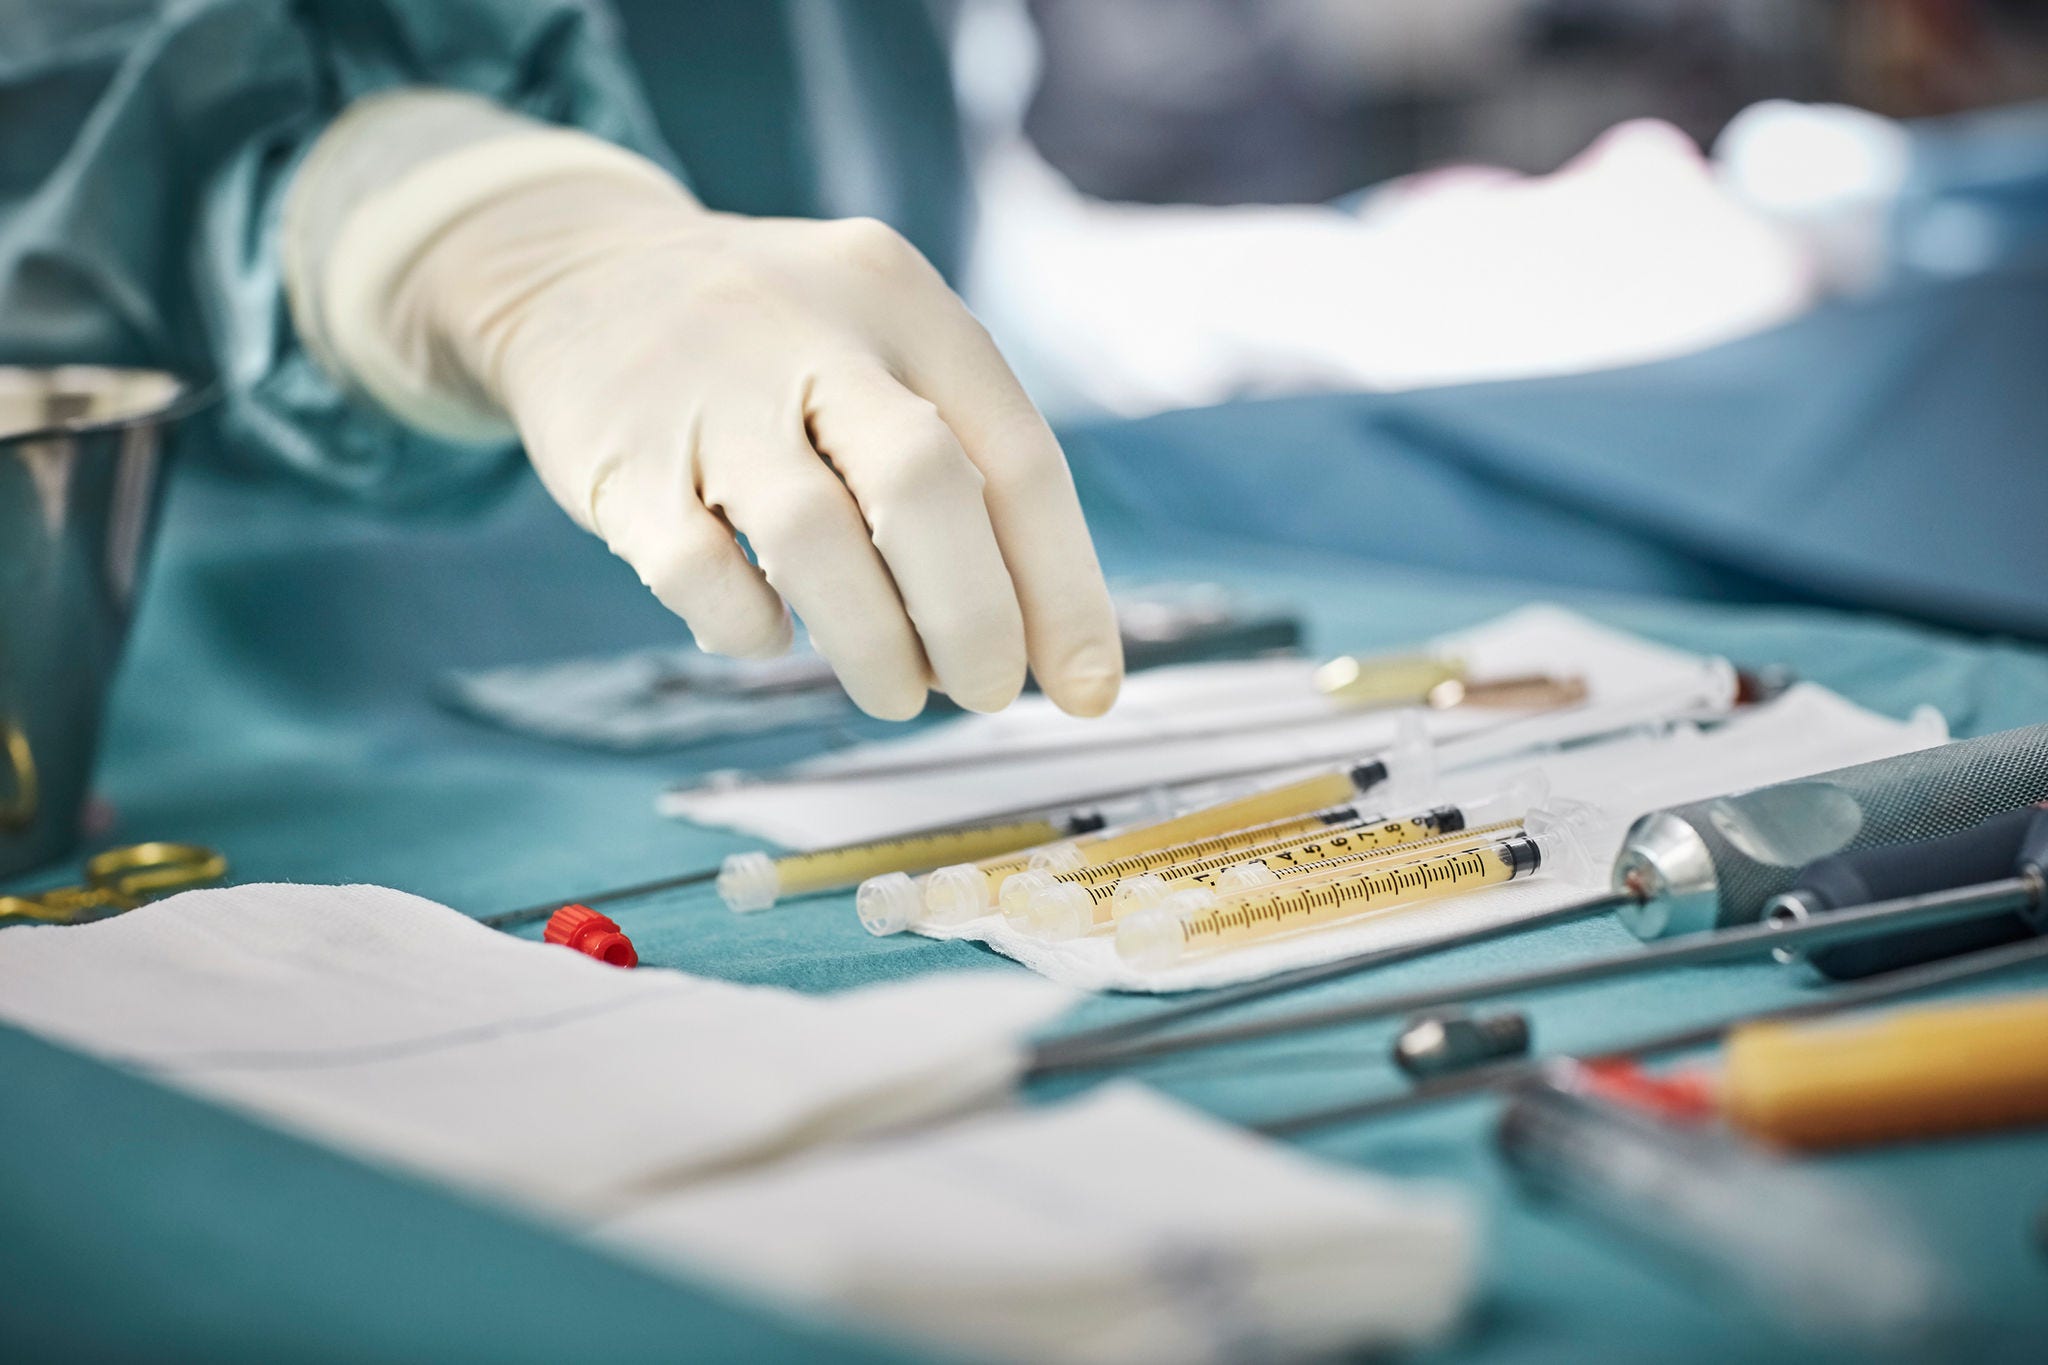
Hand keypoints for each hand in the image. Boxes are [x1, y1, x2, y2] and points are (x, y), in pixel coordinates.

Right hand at [415, 175, 1121, 720]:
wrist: (579, 270)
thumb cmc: (775, 350)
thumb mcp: (880, 348)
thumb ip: (962, 469)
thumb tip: (1039, 649)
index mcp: (905, 304)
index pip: (1016, 457)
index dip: (1064, 590)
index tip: (1088, 688)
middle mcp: (813, 331)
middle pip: (926, 485)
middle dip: (975, 618)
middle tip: (984, 694)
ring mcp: (707, 390)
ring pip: (814, 536)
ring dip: (875, 645)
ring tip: (894, 692)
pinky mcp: (618, 456)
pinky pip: (697, 571)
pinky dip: (751, 628)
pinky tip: (768, 632)